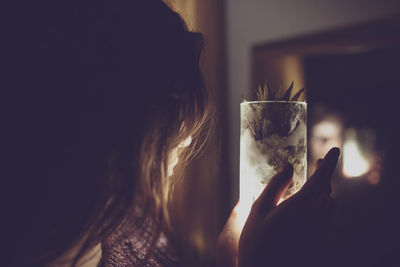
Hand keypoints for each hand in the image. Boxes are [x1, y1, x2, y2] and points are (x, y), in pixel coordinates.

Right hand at [216, 147, 339, 266]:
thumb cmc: (256, 242)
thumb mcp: (259, 210)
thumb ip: (276, 186)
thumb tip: (289, 166)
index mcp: (299, 208)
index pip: (320, 180)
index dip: (330, 163)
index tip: (335, 150)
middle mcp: (315, 220)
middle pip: (327, 190)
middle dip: (324, 174)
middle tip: (318, 163)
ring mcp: (320, 233)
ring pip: (330, 204)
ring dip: (324, 191)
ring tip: (312, 186)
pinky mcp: (320, 243)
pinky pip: (328, 219)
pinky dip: (323, 207)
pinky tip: (310, 208)